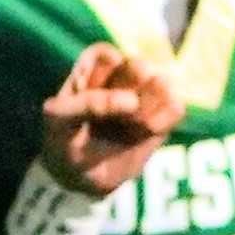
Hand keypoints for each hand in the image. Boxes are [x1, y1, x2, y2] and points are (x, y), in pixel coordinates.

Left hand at [37, 44, 183, 196]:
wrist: (80, 179)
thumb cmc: (63, 142)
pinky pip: (176, 107)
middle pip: (138, 66)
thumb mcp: (58, 122)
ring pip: (162, 82)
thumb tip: (131, 101)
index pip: (106, 56)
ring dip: (147, 108)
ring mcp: (144, 94)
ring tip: (132, 125)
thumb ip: (86, 104)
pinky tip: (146, 132)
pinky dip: (162, 121)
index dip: (100, 81)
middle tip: (115, 117)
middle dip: (127, 96)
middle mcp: (120, 75)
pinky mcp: (162, 115)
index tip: (86, 103)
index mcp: (90, 68)